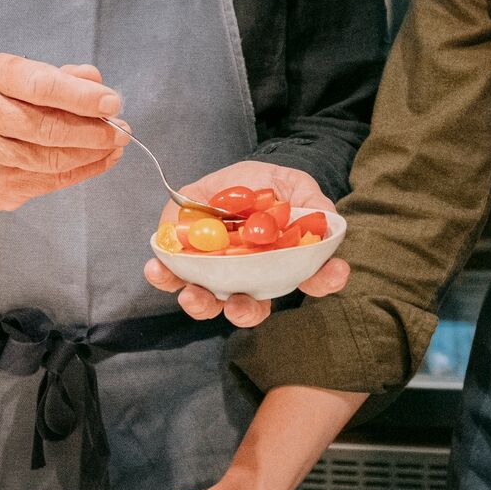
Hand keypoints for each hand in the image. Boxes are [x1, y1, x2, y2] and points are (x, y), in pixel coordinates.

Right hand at [0, 56, 124, 211]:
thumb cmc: (3, 106)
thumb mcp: (25, 78)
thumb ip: (63, 76)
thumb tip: (95, 81)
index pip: (41, 86)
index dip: (81, 96)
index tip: (112, 103)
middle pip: (46, 127)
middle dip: (92, 130)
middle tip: (121, 129)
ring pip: (50, 159)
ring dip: (92, 153)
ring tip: (116, 144)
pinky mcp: (0, 185)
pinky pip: (51, 181)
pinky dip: (85, 170)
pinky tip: (104, 159)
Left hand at [142, 160, 349, 327]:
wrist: (225, 176)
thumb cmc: (265, 185)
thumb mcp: (292, 184)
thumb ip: (311, 202)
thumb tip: (328, 219)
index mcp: (284, 264)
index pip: (311, 280)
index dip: (324, 280)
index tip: (334, 273)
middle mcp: (251, 279)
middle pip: (251, 308)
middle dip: (244, 312)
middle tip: (238, 305)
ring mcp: (216, 273)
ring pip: (208, 302)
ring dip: (200, 304)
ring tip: (192, 295)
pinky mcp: (183, 261)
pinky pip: (171, 277)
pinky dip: (163, 277)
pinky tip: (156, 268)